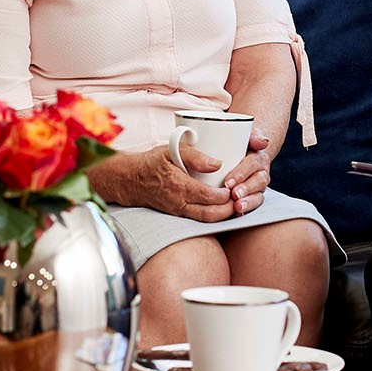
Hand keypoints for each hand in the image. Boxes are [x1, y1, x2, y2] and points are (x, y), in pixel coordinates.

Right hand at [90, 149, 238, 221]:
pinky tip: (223, 208)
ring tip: (236, 204)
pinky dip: (213, 216)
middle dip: (229, 209)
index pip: (208, 196)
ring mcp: (177, 211)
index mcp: (178, 185)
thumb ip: (195, 156)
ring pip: (205, 220)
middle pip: (210, 214)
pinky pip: (199, 220)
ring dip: (224, 215)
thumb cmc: (152, 162)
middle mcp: (178, 202)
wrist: (130, 180)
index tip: (236, 186)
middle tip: (241, 198)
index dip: (226, 194)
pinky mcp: (177, 214)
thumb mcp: (171, 150)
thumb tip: (218, 164)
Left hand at [220, 130, 274, 215]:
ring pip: (258, 195)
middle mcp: (261, 173)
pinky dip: (246, 210)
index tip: (228, 182)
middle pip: (258, 181)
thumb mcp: (244, 136)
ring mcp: (258, 187)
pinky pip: (253, 205)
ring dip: (248, 202)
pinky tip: (236, 214)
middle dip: (246, 189)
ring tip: (237, 207)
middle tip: (234, 195)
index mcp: (258, 158)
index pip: (253, 164)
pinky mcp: (252, 198)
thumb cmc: (238, 145)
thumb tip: (264, 141)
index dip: (242, 173)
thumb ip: (253, 136)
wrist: (241, 155)